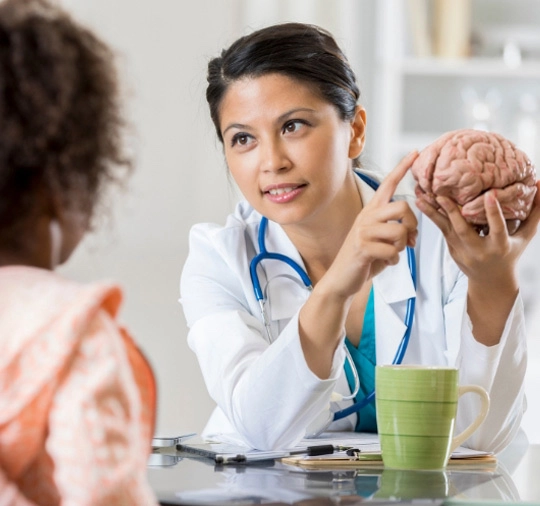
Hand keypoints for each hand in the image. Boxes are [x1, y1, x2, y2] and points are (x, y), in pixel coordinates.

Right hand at [322, 151, 418, 298]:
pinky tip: (386, 263)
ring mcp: (362, 231)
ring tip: (394, 253)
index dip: (402, 168)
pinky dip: (394, 260)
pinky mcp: (362, 247)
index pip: (388, 184)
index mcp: (371, 211)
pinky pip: (392, 250)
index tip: (416, 152)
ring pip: (400, 231)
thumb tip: (413, 233)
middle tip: (410, 240)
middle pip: (403, 207)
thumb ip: (396, 231)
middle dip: (413, 225)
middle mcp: (366, 217)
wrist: (341, 279)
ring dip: (402, 247)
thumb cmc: (364, 259)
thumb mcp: (381, 240)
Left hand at [416, 182, 539, 285]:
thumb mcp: (525, 235)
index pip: (497, 228)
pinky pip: (441, 230)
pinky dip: (432, 216)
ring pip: (446, 229)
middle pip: (463, 229)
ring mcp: (462, 251)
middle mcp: (479, 249)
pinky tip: (423, 202)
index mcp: (500, 246)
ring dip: (432, 213)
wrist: (490, 280)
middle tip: (440, 195)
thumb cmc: (510, 252)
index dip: (493, 212)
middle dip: (452, 212)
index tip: (489, 195)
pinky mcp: (451, 249)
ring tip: (421, 197)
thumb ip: (535, 211)